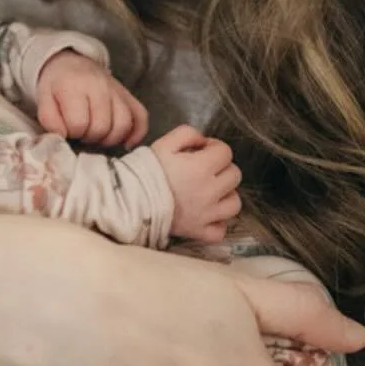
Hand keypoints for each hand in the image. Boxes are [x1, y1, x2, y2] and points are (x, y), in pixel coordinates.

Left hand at [35, 51, 147, 147]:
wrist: (70, 64)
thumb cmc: (56, 86)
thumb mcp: (44, 100)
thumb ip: (49, 121)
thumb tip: (62, 138)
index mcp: (74, 86)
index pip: (79, 123)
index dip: (72, 133)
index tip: (67, 129)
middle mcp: (100, 86)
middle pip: (102, 127)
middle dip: (90, 137)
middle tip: (82, 134)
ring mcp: (117, 90)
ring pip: (124, 124)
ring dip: (110, 138)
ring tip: (98, 137)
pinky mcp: (129, 96)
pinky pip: (141, 117)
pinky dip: (136, 134)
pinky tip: (124, 143)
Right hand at [149, 124, 242, 242]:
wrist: (129, 200)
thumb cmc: (146, 170)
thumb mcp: (164, 142)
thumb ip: (188, 134)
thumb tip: (203, 141)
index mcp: (202, 167)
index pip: (225, 152)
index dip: (215, 147)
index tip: (202, 150)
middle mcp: (210, 191)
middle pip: (234, 176)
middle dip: (223, 169)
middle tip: (206, 169)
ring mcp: (207, 214)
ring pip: (234, 204)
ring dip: (226, 196)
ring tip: (211, 192)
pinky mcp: (199, 232)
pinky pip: (220, 231)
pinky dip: (218, 223)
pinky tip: (208, 215)